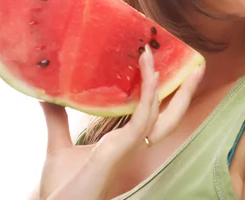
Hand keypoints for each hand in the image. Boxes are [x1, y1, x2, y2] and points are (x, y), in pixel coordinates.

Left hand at [38, 45, 204, 199]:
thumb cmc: (63, 187)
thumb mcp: (59, 147)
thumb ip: (58, 121)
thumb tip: (45, 97)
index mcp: (123, 143)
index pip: (152, 114)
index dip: (163, 93)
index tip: (165, 68)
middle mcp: (133, 144)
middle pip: (170, 115)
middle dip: (186, 91)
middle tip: (198, 66)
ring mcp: (130, 146)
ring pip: (161, 112)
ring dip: (165, 83)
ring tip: (169, 57)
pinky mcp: (121, 149)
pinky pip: (143, 118)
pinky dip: (150, 96)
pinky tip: (153, 74)